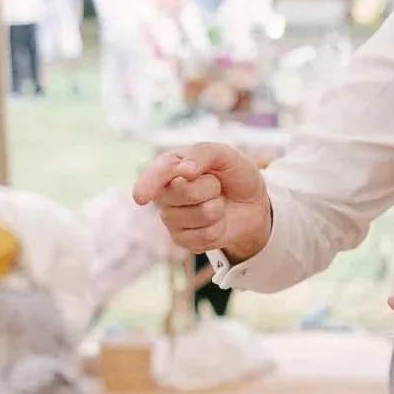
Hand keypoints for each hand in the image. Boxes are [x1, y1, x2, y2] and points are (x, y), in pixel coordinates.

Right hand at [131, 143, 272, 261]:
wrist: (251, 203)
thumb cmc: (233, 174)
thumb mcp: (224, 154)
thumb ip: (202, 154)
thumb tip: (184, 170)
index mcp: (169, 167)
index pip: (157, 174)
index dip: (149, 184)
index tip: (141, 197)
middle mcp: (164, 193)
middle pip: (182, 192)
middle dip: (209, 188)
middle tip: (216, 185)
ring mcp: (171, 218)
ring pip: (198, 215)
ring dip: (217, 209)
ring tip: (217, 203)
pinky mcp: (182, 240)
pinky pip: (204, 237)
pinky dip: (219, 228)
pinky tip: (217, 222)